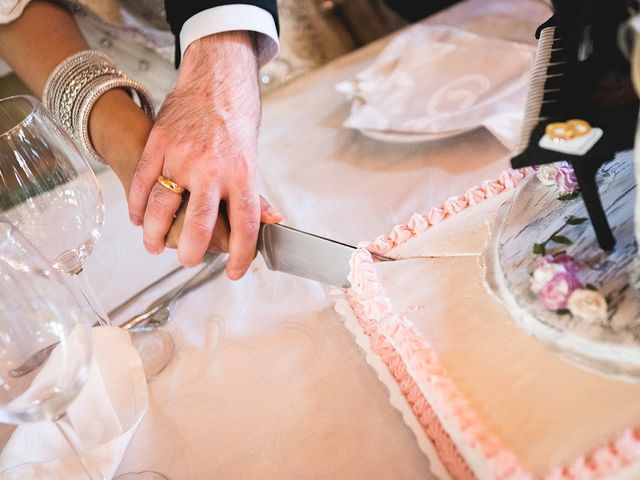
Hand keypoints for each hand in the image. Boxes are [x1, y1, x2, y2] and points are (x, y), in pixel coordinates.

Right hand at [127, 31, 269, 278]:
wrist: (216, 80)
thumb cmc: (236, 123)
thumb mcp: (251, 159)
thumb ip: (254, 194)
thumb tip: (273, 223)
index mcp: (242, 174)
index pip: (244, 226)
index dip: (240, 255)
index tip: (234, 273)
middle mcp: (212, 168)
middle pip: (199, 224)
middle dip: (192, 253)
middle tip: (188, 260)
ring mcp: (182, 156)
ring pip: (162, 207)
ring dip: (155, 235)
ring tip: (154, 246)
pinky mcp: (159, 143)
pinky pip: (143, 182)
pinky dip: (138, 207)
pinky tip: (139, 219)